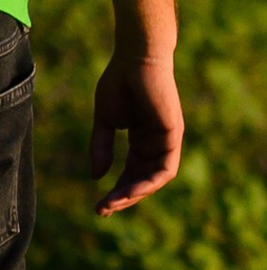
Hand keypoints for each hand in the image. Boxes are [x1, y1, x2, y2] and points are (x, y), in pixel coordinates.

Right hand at [91, 48, 183, 214]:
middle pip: (142, 179)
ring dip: (135, 194)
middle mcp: (156, 143)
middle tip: (103, 210)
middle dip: (123, 197)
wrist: (135, 59)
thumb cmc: (119, 82)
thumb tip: (96, 177)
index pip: (131, 172)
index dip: (116, 189)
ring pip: (154, 178)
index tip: (99, 205)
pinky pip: (165, 168)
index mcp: (141, 139)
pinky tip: (131, 191)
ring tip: (113, 204)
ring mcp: (166, 140)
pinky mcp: (173, 135)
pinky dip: (149, 183)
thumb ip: (101, 147)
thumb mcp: (105, 120)